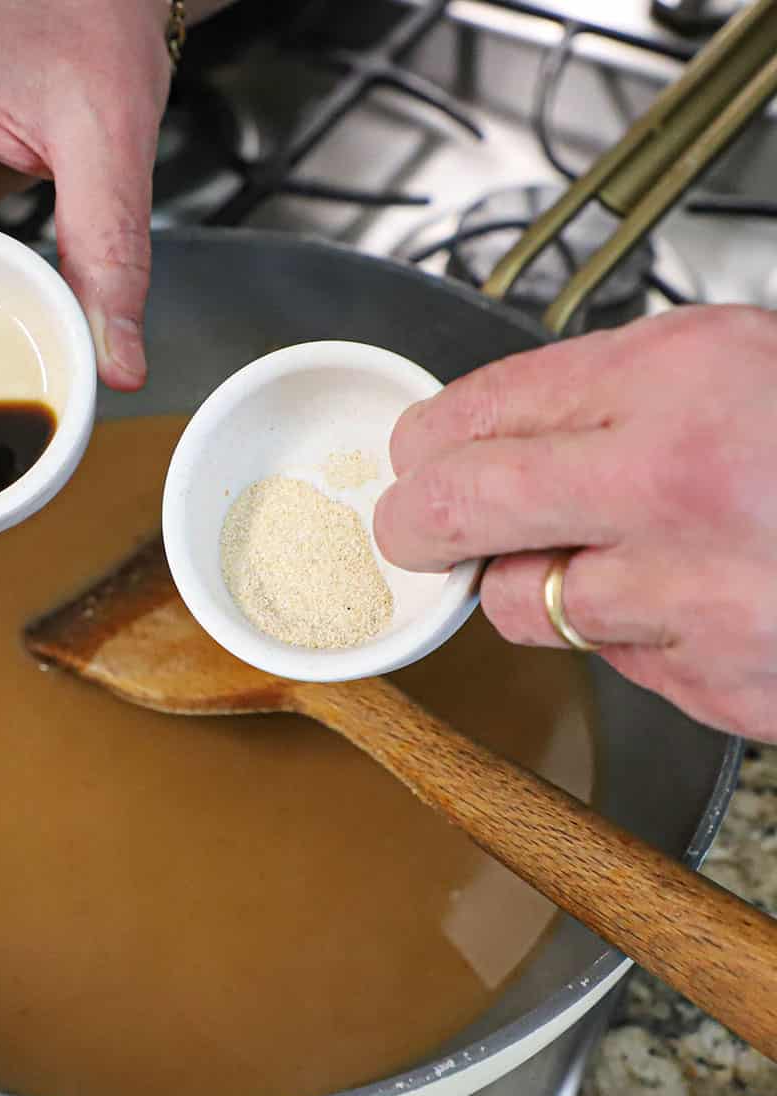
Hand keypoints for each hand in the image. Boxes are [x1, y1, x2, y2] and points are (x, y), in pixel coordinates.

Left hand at [373, 305, 776, 740]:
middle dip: (410, 523)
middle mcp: (678, 484)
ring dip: (530, 585)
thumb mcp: (738, 360)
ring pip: (519, 604)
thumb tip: (482, 431)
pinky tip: (693, 600)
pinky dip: (623, 634)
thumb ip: (609, 391)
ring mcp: (697, 598)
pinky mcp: (719, 685)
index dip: (423, 440)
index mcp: (686, 375)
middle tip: (408, 528)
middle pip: (456, 510)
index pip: (481, 407)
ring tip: (604, 558)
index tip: (412, 457)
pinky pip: (610, 661)